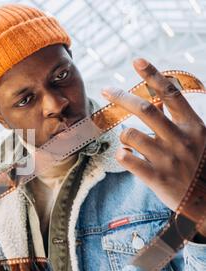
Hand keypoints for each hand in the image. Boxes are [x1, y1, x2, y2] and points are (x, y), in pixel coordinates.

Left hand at [102, 58, 205, 211]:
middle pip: (146, 110)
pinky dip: (121, 155)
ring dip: (123, 134)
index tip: (136, 61)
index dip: (153, 75)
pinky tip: (126, 157)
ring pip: (130, 135)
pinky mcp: (156, 178)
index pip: (172, 94)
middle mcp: (180, 139)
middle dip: (122, 96)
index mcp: (193, 126)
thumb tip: (160, 98)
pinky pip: (127, 160)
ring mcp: (168, 159)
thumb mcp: (197, 137)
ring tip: (128, 141)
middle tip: (106, 90)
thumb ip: (177, 118)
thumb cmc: (200, 165)